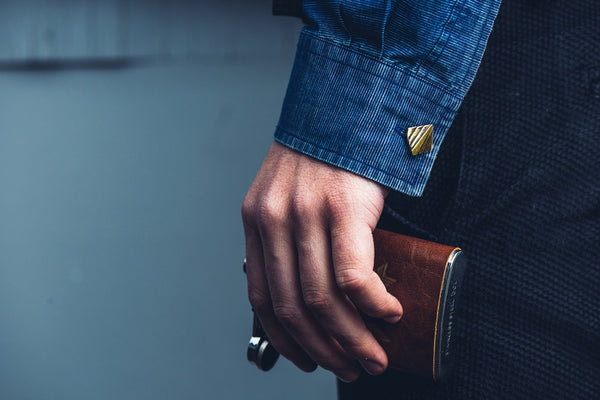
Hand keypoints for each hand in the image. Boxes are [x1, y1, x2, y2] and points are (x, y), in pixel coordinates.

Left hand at [242, 141, 402, 381]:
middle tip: (349, 368)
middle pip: (293, 307)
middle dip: (324, 349)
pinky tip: (388, 313)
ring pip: (322, 300)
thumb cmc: (325, 151)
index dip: (286, 339)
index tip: (307, 359)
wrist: (347, 101)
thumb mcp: (287, 191)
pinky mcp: (341, 206)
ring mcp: (305, 213)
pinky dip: (372, 305)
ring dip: (351, 339)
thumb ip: (289, 236)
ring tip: (372, 356)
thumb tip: (311, 288)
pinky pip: (353, 276)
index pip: (262, 298)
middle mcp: (274, 220)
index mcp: (257, 220)